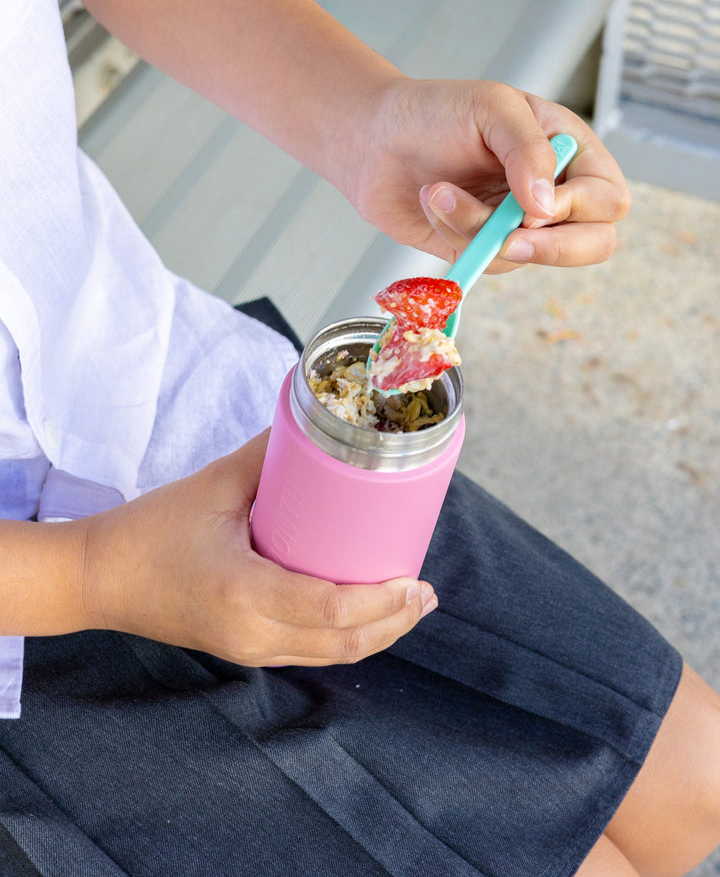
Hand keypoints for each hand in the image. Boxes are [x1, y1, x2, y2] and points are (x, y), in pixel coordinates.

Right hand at [79, 432, 436, 664]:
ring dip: (375, 636)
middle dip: (393, 622)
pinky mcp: (243, 650)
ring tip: (408, 606)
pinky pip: (308, 653)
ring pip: (328, 656)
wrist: (98, 578)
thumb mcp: (214, 484)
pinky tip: (364, 616)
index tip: (415, 581)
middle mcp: (250, 633)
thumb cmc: (150, 530)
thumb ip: (270, 455)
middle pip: (342, 644)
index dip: (383, 602)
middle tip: (426, 594)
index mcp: (244, 593)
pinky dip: (344, 639)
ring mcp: (246, 650)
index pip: (332, 610)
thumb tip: (319, 427)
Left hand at [346, 78, 630, 272]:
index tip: (532, 205)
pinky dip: (455, 235)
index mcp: (570, 151)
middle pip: (594, 245)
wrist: (375, 140)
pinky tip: (433, 202)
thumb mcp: (491, 109)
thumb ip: (527, 152)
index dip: (579, 210)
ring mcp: (519, 225)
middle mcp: (553, 192)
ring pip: (525, 256)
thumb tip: (547, 208)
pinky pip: (487, 262)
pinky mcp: (484, 247)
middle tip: (509, 237)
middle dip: (550, 248)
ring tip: (439, 190)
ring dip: (477, 228)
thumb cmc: (435, 112)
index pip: (608, 198)